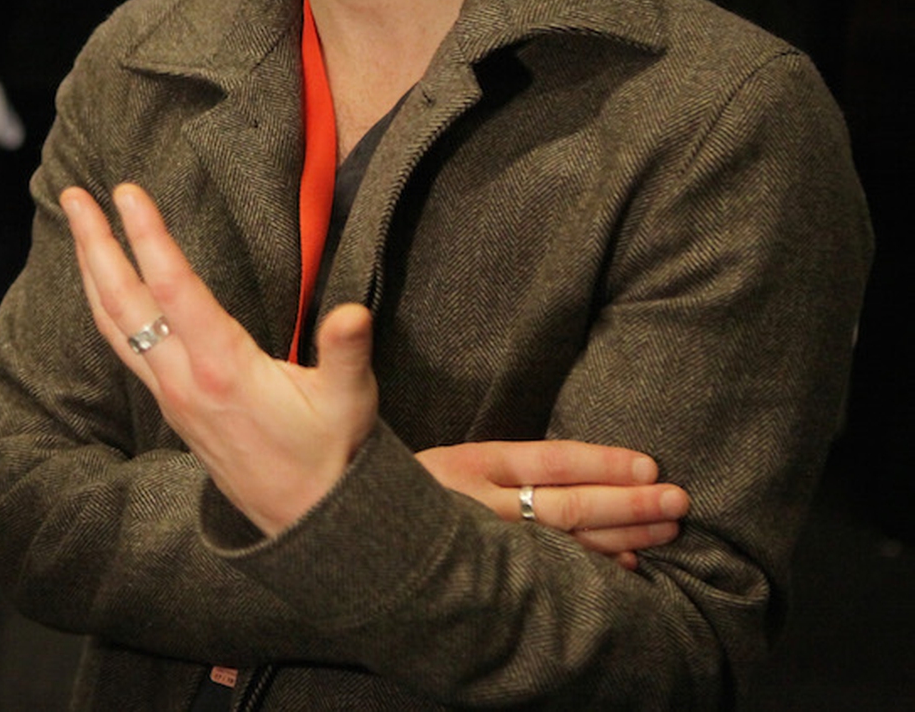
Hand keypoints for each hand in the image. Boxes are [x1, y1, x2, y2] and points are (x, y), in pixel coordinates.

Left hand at [64, 182, 377, 536]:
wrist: (305, 523)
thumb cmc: (330, 457)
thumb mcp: (351, 403)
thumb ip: (346, 353)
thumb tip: (351, 314)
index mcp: (223, 368)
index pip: (173, 288)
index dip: (148, 235)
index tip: (126, 191)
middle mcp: (183, 379)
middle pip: (122, 301)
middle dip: (94, 243)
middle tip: (73, 195)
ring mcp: (169, 394)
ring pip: (113, 324)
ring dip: (91, 270)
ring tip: (78, 224)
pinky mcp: (169, 405)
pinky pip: (122, 345)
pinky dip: (105, 304)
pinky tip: (103, 284)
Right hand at [417, 440, 689, 569]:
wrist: (356, 528)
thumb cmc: (404, 490)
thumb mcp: (439, 459)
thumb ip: (496, 461)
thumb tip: (568, 460)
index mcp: (469, 464)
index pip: (549, 460)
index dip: (601, 462)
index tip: (648, 466)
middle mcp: (480, 506)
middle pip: (568, 504)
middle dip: (627, 504)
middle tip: (678, 501)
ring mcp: (486, 546)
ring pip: (566, 541)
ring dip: (622, 536)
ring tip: (667, 529)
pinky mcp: (486, 576)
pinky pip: (551, 573)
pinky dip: (592, 568)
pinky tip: (627, 565)